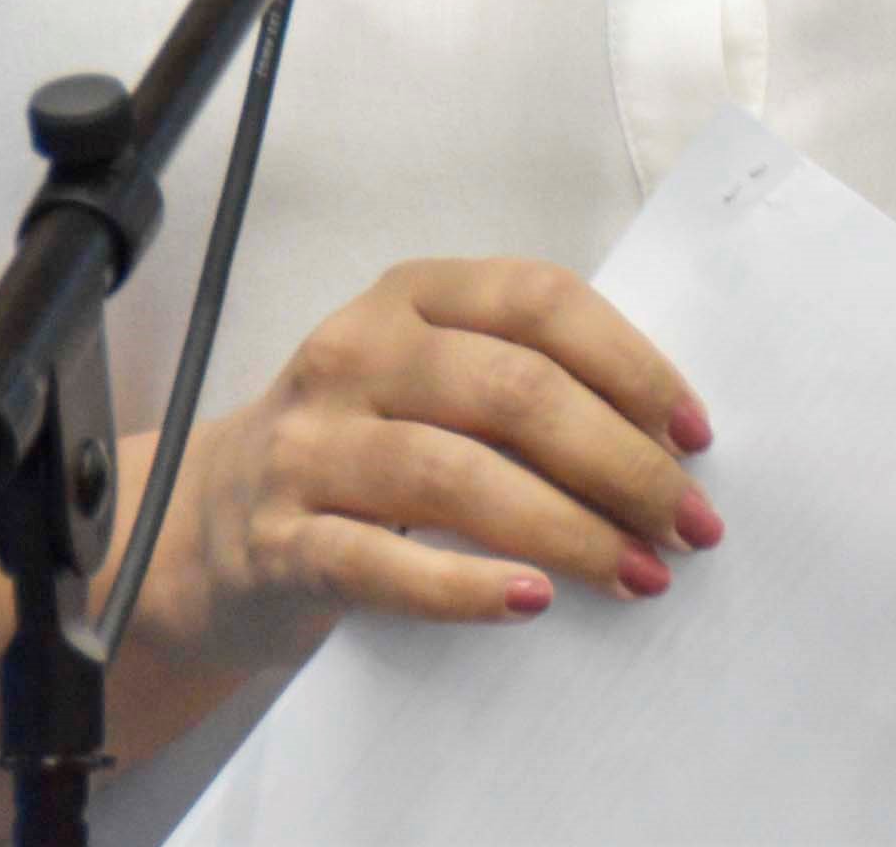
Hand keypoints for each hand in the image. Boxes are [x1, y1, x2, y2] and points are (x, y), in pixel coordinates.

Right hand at [145, 256, 717, 669]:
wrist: (200, 532)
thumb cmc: (359, 449)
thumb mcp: (429, 383)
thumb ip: (521, 383)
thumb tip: (668, 442)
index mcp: (412, 295)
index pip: (540, 301)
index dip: (631, 365)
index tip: (695, 435)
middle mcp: (356, 353)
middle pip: (513, 391)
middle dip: (620, 461)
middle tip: (688, 524)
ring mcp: (308, 446)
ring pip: (454, 475)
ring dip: (565, 528)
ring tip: (638, 573)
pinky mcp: (277, 541)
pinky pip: (379, 561)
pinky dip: (465, 584)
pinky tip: (533, 600)